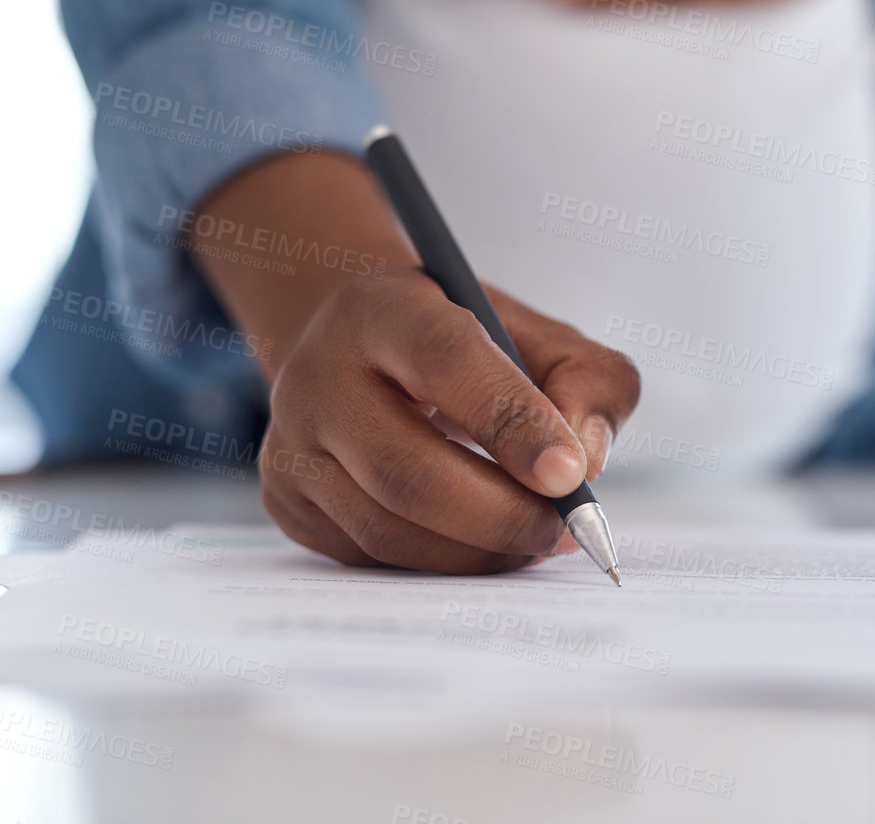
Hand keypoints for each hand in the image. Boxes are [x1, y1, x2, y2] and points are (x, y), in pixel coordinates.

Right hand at [185, 152, 639, 572]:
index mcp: (384, 309)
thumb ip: (587, 379)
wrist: (354, 342)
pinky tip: (483, 545)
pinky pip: (370, 557)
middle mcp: (319, 374)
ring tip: (534, 539)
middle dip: (500, 515)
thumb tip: (588, 461)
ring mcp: (292, 442)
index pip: (445, 359)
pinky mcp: (286, 498)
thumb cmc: (463, 341)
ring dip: (476, 552)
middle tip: (562, 529)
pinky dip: (441, 564)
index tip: (570, 475)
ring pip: (386, 528)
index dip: (511, 422)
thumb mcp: (535, 331)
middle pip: (406, 470)